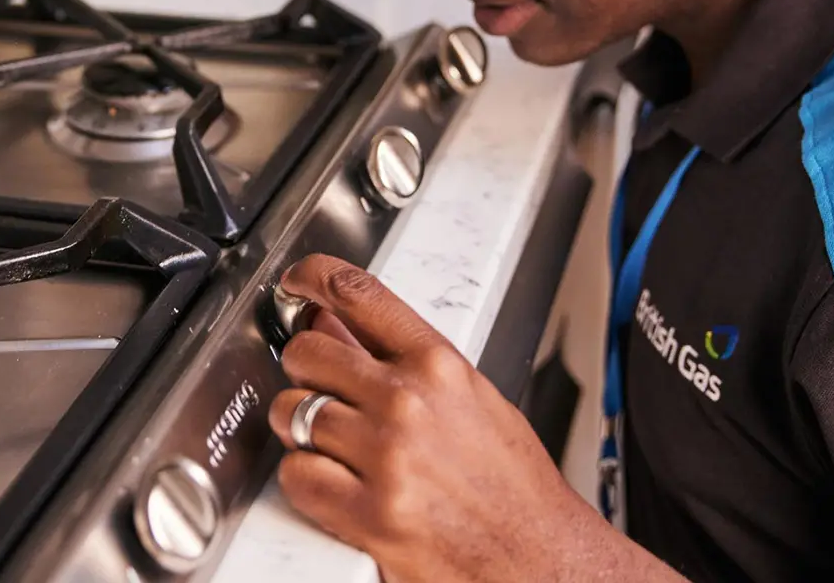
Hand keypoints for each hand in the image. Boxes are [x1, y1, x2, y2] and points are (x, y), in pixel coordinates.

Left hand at [268, 255, 685, 582]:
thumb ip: (403, 362)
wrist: (541, 558)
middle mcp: (410, 402)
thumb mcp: (471, 401)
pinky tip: (332, 484)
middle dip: (304, 372)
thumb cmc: (513, 488)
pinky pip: (297, 474)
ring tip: (330, 445)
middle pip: (309, 353)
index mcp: (440, 367)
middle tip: (318, 391)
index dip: (314, 278)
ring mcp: (387, 456)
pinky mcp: (370, 512)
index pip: (361, 295)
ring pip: (292, 412)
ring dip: (299, 429)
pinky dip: (305, 480)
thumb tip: (339, 323)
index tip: (295, 282)